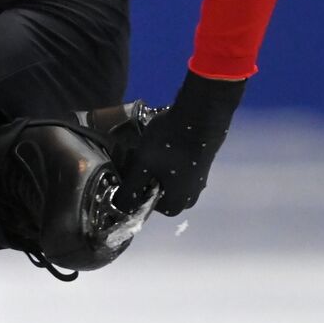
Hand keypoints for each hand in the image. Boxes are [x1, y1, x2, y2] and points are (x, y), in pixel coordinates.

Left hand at [112, 71, 245, 216]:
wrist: (201, 114)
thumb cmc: (170, 144)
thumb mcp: (142, 166)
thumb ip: (130, 190)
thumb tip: (122, 208)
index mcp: (175, 205)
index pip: (143, 205)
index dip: (132, 188)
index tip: (129, 169)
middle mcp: (189, 199)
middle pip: (154, 192)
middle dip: (143, 177)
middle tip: (138, 158)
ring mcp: (197, 182)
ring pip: (165, 179)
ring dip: (153, 167)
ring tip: (148, 149)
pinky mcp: (200, 166)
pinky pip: (176, 170)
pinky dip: (166, 161)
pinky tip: (162, 145)